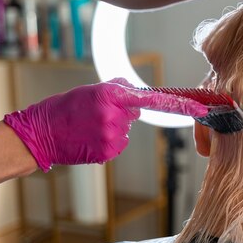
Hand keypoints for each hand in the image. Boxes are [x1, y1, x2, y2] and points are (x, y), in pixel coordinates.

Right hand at [3, 78, 207, 171]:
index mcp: (112, 96)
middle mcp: (115, 116)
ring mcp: (112, 137)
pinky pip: (118, 144)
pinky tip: (89, 138)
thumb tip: (141, 96)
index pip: (155, 99)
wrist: (41, 134)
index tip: (202, 108)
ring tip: (88, 126)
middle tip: (95, 113)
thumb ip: (120, 89)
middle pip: (134, 115)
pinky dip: (107, 141)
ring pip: (125, 131)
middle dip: (122, 113)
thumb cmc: (65, 108)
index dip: (181, 104)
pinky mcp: (108, 153)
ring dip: (113, 128)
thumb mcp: (92, 90)